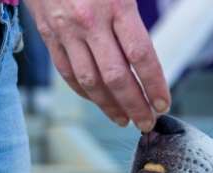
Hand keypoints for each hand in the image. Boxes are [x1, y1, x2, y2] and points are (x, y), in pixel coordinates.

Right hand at [25, 0, 170, 130]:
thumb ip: (136, 15)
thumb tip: (150, 53)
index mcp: (116, 4)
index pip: (141, 56)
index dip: (155, 85)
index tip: (163, 103)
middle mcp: (89, 21)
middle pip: (117, 77)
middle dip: (136, 105)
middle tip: (147, 122)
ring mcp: (66, 31)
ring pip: (90, 81)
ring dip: (110, 106)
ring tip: (125, 119)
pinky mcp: (49, 35)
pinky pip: (67, 73)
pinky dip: (84, 92)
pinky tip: (99, 102)